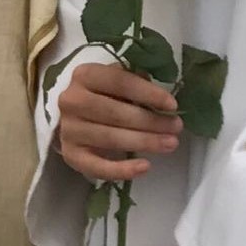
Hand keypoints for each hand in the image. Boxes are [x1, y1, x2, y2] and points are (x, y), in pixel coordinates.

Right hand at [57, 63, 181, 182]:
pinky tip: (145, 166)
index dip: (147, 93)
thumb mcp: (114, 79)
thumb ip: (134, 81)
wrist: (70, 116)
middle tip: (176, 127)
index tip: (172, 105)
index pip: (119, 82)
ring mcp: (69, 129)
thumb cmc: (100, 95)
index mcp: (84, 75)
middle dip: (150, 121)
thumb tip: (160, 96)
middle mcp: (72, 101)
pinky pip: (97, 166)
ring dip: (144, 142)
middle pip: (115, 113)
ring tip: (170, 143)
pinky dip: (122, 169)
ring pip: (110, 138)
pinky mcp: (70, 154)